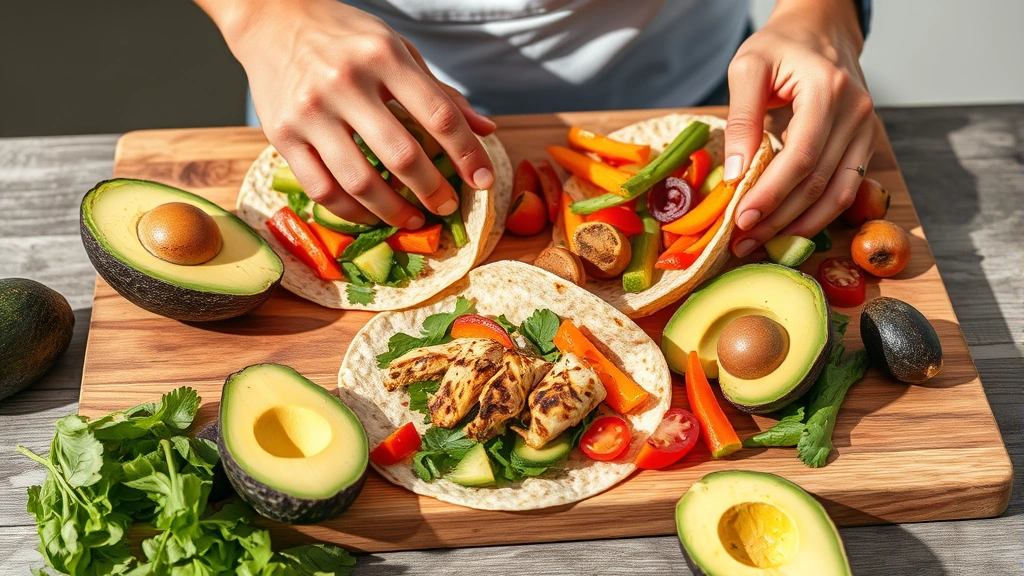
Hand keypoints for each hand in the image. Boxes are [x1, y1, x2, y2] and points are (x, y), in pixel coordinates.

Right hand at [201, 0, 495, 227]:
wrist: (271, 19)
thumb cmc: (344, 36)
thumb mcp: (398, 49)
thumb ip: (439, 92)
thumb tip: (485, 130)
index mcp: (383, 56)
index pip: (438, 114)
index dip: (467, 153)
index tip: (483, 179)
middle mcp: (345, 82)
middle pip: (401, 155)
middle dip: (433, 190)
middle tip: (447, 205)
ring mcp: (310, 111)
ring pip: (360, 181)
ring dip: (393, 211)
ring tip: (413, 219)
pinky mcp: (282, 135)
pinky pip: (322, 189)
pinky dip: (351, 212)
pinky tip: (370, 215)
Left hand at [723, 0, 875, 255]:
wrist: (820, 29)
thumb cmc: (781, 45)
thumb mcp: (748, 68)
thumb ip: (741, 119)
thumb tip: (736, 173)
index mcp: (829, 90)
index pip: (802, 156)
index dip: (772, 194)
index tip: (741, 219)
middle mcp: (856, 112)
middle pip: (819, 181)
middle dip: (779, 218)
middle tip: (742, 241)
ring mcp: (867, 129)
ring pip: (837, 193)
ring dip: (799, 225)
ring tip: (762, 242)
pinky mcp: (865, 143)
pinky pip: (846, 188)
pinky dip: (819, 214)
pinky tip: (790, 228)